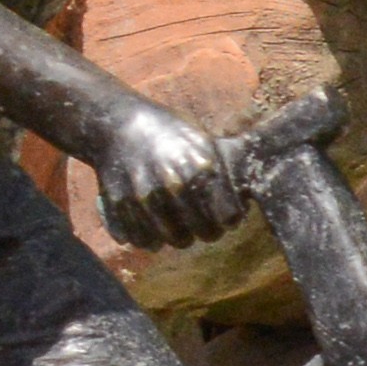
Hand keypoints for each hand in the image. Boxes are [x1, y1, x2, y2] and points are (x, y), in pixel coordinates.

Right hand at [91, 102, 241, 248]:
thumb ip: (224, 168)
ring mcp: (145, 197)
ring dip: (180, 238)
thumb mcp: (203, 141)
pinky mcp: (121, 206)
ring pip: (172, 240)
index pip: (227, 216)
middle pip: (203, 233)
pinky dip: (150, 240)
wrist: (118, 125)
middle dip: (208, 232)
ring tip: (183, 230)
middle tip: (207, 227)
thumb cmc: (169, 132)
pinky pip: (141, 239)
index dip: (230, 220)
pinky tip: (156, 230)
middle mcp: (173, 185)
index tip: (229, 219)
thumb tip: (248, 194)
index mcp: (201, 167)